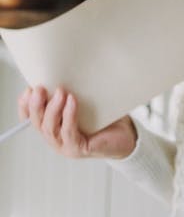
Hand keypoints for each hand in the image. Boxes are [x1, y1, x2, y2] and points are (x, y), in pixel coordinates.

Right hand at [18, 85, 136, 159]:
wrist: (125, 134)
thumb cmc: (104, 116)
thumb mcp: (82, 99)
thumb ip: (69, 91)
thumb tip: (61, 67)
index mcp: (52, 124)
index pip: (29, 116)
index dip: (25, 104)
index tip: (28, 89)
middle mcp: (55, 136)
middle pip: (37, 122)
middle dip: (36, 104)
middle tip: (40, 88)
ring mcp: (65, 145)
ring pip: (50, 128)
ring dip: (53, 109)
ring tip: (60, 92)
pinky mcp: (78, 149)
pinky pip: (69, 132)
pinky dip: (69, 116)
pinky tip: (72, 102)